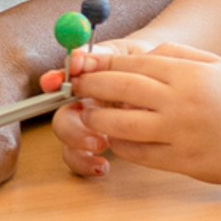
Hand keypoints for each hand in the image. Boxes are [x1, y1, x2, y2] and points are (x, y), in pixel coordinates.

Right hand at [39, 39, 152, 178]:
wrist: (168, 85)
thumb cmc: (145, 67)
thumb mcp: (128, 55)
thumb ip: (103, 56)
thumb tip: (77, 57)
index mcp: (87, 81)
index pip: (60, 80)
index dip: (52, 81)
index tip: (54, 83)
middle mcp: (84, 106)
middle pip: (61, 117)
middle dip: (69, 125)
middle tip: (92, 128)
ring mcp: (90, 128)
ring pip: (66, 141)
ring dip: (78, 144)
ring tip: (102, 145)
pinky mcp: (98, 146)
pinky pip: (80, 159)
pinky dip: (86, 164)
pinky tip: (103, 165)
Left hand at [53, 42, 220, 182]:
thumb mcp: (212, 63)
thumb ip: (174, 55)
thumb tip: (132, 57)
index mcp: (188, 74)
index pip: (133, 65)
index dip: (103, 66)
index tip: (84, 66)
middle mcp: (182, 103)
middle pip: (121, 91)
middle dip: (92, 88)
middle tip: (77, 88)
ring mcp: (181, 135)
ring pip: (122, 125)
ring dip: (99, 119)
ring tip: (91, 114)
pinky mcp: (182, 162)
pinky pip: (139, 154)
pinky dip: (122, 144)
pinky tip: (116, 137)